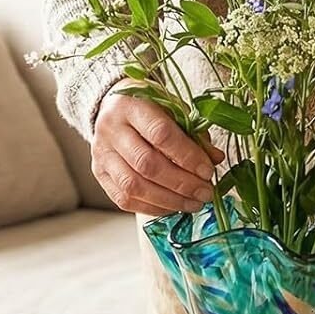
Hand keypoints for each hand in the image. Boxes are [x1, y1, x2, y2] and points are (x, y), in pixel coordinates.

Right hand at [93, 90, 223, 215]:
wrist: (113, 108)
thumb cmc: (148, 108)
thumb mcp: (173, 110)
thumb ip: (194, 133)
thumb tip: (215, 159)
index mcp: (131, 106)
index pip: (160, 134)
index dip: (187, 155)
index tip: (208, 170)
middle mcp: (111, 130)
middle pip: (147, 164)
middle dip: (182, 183)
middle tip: (206, 192)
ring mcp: (102, 154)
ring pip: (134, 186)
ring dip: (169, 200)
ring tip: (194, 203)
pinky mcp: (100, 174)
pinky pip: (124, 199)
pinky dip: (152, 207)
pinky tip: (173, 207)